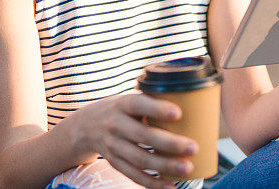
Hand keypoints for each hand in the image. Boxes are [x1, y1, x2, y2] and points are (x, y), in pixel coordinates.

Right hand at [66, 92, 198, 188]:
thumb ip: (153, 102)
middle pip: (143, 136)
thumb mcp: (130, 99)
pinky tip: (170, 187)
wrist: (85, 126)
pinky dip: (152, 183)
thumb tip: (194, 103)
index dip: (157, 109)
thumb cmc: (121, 109)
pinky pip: (133, 175)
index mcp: (122, 104)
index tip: (178, 113)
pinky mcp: (114, 163)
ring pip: (139, 158)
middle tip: (193, 147)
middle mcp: (115, 125)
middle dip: (169, 143)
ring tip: (187, 168)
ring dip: (165, 166)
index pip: (139, 104)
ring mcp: (113, 146)